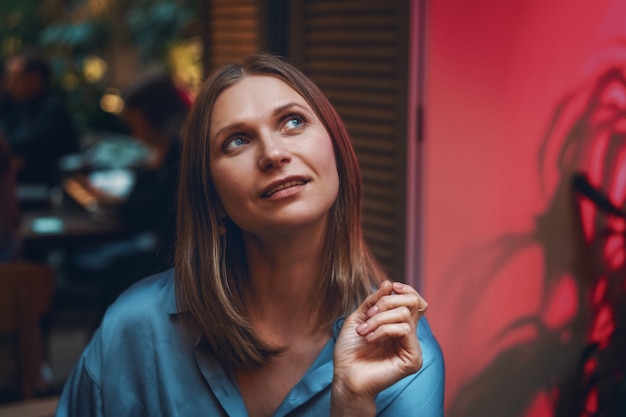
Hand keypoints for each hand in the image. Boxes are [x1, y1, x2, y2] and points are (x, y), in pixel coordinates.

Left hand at [331, 280, 426, 415]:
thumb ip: (374, 301)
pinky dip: (384, 329)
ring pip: (405, 314)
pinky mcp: (413, 359)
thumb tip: (389, 283)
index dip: (406, 289)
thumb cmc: (350, 350)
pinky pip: (405, 330)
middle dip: (388, 301)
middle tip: (369, 314)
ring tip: (364, 331)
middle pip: (414, 302)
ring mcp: (412, 347)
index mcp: (398, 324)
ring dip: (379, 319)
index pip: (415, 301)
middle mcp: (408, 334)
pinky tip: (370, 339)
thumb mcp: (359, 318)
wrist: (345, 375)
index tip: (390, 287)